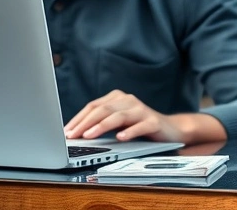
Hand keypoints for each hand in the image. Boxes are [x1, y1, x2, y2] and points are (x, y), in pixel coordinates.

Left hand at [65, 90, 188, 142]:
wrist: (170, 129)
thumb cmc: (139, 126)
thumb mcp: (118, 123)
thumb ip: (101, 123)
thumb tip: (76, 134)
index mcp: (118, 98)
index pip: (93, 106)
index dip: (78, 119)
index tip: (66, 132)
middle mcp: (129, 101)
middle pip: (103, 109)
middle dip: (85, 123)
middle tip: (73, 136)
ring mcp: (142, 110)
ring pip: (118, 116)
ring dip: (102, 126)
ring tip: (89, 136)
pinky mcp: (154, 121)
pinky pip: (139, 126)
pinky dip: (129, 132)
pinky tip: (120, 138)